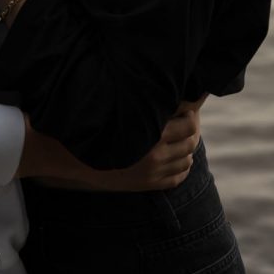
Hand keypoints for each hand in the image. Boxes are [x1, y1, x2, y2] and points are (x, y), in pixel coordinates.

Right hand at [80, 110, 199, 191]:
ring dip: (186, 148)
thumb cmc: (104, 126)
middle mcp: (156, 154)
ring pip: (187, 159)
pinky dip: (182, 167)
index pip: (189, 124)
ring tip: (178, 138)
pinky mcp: (150, 184)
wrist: (82, 158)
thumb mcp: (127, 111)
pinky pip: (178, 177)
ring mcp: (154, 171)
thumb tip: (170, 88)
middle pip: (191, 141)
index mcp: (152, 133)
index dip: (189, 114)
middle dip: (189, 130)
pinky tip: (175, 157)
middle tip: (183, 121)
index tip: (184, 108)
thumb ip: (150, 103)